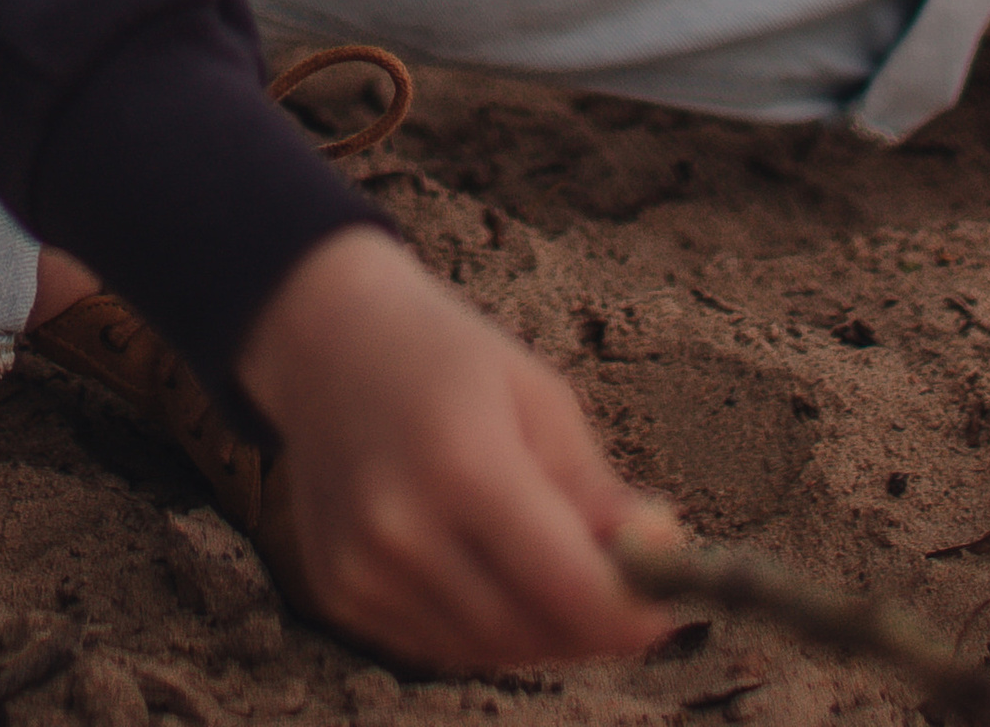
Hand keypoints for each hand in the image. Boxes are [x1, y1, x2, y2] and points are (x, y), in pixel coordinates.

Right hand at [239, 227, 671, 669]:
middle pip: (533, 632)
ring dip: (539, 629)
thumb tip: (664, 557)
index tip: (663, 609)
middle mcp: (404, 527)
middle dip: (591, 625)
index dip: (629, 613)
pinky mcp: (340, 592)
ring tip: (548, 566)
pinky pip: (439, 644)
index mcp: (464, 464)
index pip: (569, 588)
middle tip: (619, 591)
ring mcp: (363, 567)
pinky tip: (484, 567)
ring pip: (489, 649)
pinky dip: (481, 625)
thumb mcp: (538, 397)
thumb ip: (597, 491)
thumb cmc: (445, 357)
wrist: (325, 340)